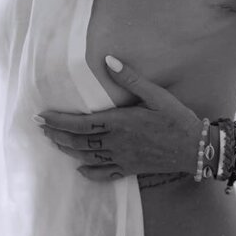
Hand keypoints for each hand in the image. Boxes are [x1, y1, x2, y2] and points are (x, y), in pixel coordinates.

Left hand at [36, 54, 203, 181]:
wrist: (195, 148)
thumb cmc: (176, 118)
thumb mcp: (156, 94)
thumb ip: (131, 78)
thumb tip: (108, 60)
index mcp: (119, 123)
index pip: (80, 124)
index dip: (58, 121)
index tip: (42, 117)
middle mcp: (116, 143)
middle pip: (78, 142)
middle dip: (56, 135)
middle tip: (40, 129)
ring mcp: (122, 159)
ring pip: (87, 157)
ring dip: (67, 150)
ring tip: (52, 143)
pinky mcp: (130, 170)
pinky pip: (104, 174)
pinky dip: (89, 173)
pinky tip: (79, 170)